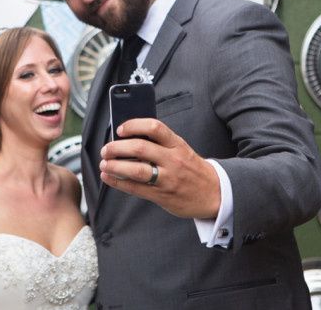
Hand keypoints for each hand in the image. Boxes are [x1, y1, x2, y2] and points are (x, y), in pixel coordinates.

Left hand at [99, 118, 220, 218]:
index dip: (134, 125)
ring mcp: (167, 178)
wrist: (215, 194)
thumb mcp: (182, 150)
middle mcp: (172, 160)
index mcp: (178, 145)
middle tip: (106, 149)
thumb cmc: (193, 169)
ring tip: (105, 163)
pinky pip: (136, 188)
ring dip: (115, 165)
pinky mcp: (162, 195)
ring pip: (136, 170)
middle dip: (117, 147)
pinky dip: (118, 182)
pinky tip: (109, 177)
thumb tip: (130, 138)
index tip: (120, 129)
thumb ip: (160, 144)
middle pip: (140, 148)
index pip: (155, 128)